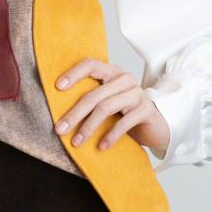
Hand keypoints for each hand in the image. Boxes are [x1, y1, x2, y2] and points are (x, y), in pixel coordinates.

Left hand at [54, 57, 169, 153]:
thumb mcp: (106, 102)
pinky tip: (101, 146)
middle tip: (60, 129)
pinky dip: (110, 136)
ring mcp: (137, 93)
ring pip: (106, 107)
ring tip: (76, 142)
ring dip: (88, 127)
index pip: (90, 64)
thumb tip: (57, 110)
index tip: (57, 88)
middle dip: (75, 114)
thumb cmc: (124, 113)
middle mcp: (125, 78)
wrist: (154, 125)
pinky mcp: (146, 109)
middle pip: (94, 94)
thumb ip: (90, 98)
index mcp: (112, 72)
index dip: (74, 74)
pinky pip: (124, 122)